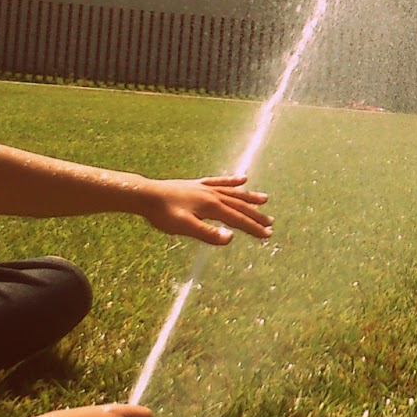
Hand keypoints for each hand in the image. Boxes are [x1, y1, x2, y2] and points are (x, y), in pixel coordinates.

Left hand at [141, 175, 272, 243]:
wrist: (146, 195)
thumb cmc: (163, 214)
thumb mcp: (184, 227)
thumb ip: (207, 233)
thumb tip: (230, 238)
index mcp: (211, 206)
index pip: (237, 219)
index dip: (253, 228)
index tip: (268, 235)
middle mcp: (212, 195)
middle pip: (239, 205)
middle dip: (256, 215)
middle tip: (271, 223)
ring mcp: (205, 188)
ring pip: (233, 192)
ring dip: (249, 197)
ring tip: (264, 199)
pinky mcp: (197, 185)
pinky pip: (219, 181)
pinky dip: (232, 181)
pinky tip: (241, 178)